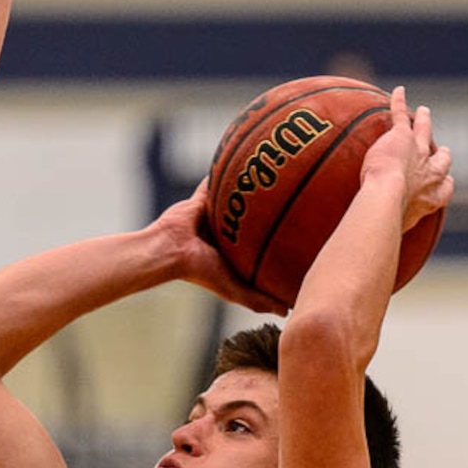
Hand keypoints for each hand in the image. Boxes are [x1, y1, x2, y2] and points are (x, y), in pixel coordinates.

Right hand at [155, 179, 288, 315]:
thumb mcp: (233, 289)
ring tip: (272, 173)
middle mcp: (224, 233)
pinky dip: (223, 169)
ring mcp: (212, 214)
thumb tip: (288, 312)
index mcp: (231, 253)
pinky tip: (240, 154)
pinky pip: (213, 181)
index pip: (258, 245)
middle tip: (294, 200)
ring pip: (235, 199)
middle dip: (267, 212)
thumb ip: (258, 300)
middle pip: (250, 220)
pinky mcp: (200, 198)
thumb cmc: (199, 272)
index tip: (300, 234)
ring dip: (248, 188)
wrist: (168, 250)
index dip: (275, 240)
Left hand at [361, 86, 453, 231]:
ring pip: (423, 132)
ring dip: (423, 121)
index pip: (446, 189)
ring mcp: (417, 153)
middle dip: (441, 154)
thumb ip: (384, 240)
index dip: (445, 184)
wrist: (385, 200)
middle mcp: (430, 174)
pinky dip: (400, 103)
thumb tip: (365, 261)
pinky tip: (399, 91)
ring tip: (423, 112)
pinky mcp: (400, 138)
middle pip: (441, 160)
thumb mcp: (391, 233)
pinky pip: (401, 116)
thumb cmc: (387, 223)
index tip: (446, 182)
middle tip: (441, 149)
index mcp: (431, 198)